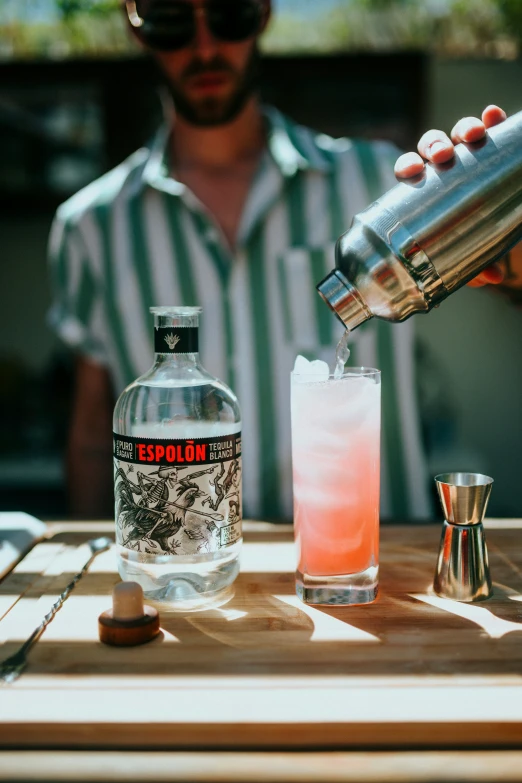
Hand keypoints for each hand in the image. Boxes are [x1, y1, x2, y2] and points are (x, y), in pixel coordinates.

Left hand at [394, 105, 507, 286]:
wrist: (498, 222)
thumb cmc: (472, 236)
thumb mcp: (468, 251)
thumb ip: (472, 265)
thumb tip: (489, 278)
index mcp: (426, 187)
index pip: (410, 170)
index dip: (408, 167)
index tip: (412, 172)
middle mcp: (444, 167)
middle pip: (431, 146)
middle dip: (434, 145)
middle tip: (444, 156)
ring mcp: (468, 153)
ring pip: (458, 134)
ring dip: (463, 129)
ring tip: (474, 135)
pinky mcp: (493, 144)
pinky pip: (491, 125)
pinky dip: (492, 119)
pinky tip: (494, 116)